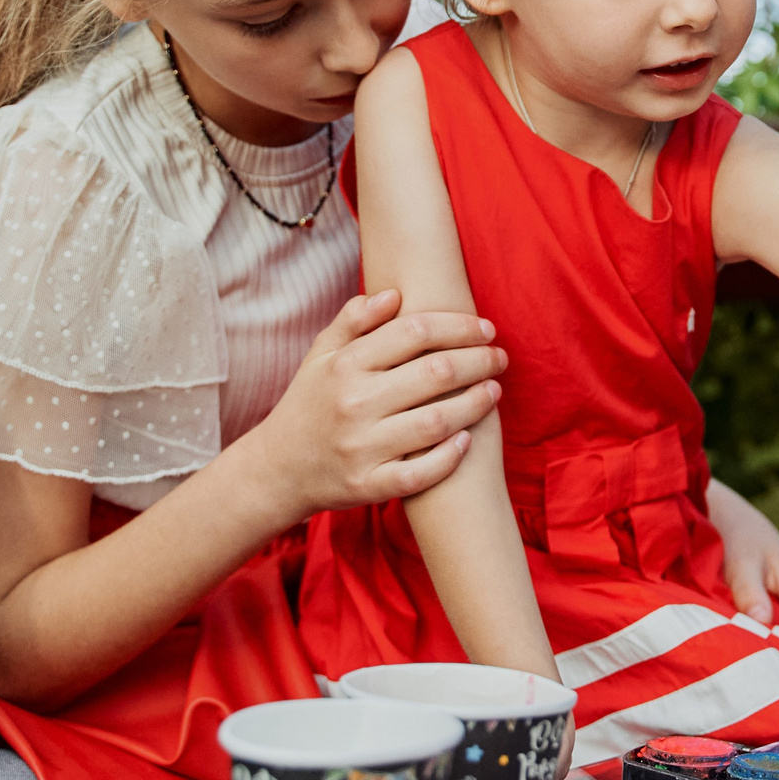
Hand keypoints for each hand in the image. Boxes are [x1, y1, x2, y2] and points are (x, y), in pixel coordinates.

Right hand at [250, 289, 506, 516]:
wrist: (278, 469)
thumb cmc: (310, 403)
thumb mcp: (320, 354)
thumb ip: (354, 320)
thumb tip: (394, 293)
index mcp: (345, 365)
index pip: (415, 331)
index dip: (459, 326)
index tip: (486, 328)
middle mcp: (354, 403)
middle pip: (436, 373)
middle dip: (479, 361)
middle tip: (500, 357)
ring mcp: (362, 447)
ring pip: (437, 421)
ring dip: (476, 404)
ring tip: (495, 390)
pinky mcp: (369, 485)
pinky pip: (421, 473)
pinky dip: (450, 456)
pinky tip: (468, 439)